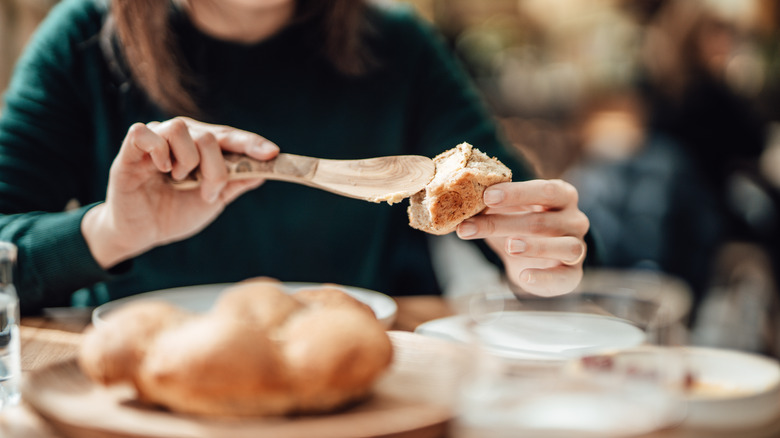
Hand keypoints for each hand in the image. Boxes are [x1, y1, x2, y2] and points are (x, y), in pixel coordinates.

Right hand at [82, 117, 278, 268]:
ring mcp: (155, 140)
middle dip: (216, 169)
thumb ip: (234, 184)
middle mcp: (180, 138)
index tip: (272, 153)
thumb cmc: (174, 213)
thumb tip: (264, 172)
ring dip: (187, 161)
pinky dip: (158, 150)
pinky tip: (162, 169)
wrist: (141, 235)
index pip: (230, 136)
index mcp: (201, 147)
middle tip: (208, 193)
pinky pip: (144, 133)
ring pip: (180, 129)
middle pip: (209, 135)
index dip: (251, 143)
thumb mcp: (212, 201)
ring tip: (179, 180)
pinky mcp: (129, 150)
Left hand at [456, 179, 589, 296]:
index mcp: (562, 195)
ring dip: (534, 247)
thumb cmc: (522, 225)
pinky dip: (543, 277)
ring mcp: (578, 247)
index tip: (486, 196)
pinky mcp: (573, 274)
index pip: (545, 190)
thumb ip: (492, 205)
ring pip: (563, 246)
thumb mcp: (508, 211)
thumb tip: (461, 201)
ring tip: (509, 246)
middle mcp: (575, 219)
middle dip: (504, 223)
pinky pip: (564, 276)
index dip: (516, 193)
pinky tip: (524, 276)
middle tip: (470, 225)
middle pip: (543, 220)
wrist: (539, 260)